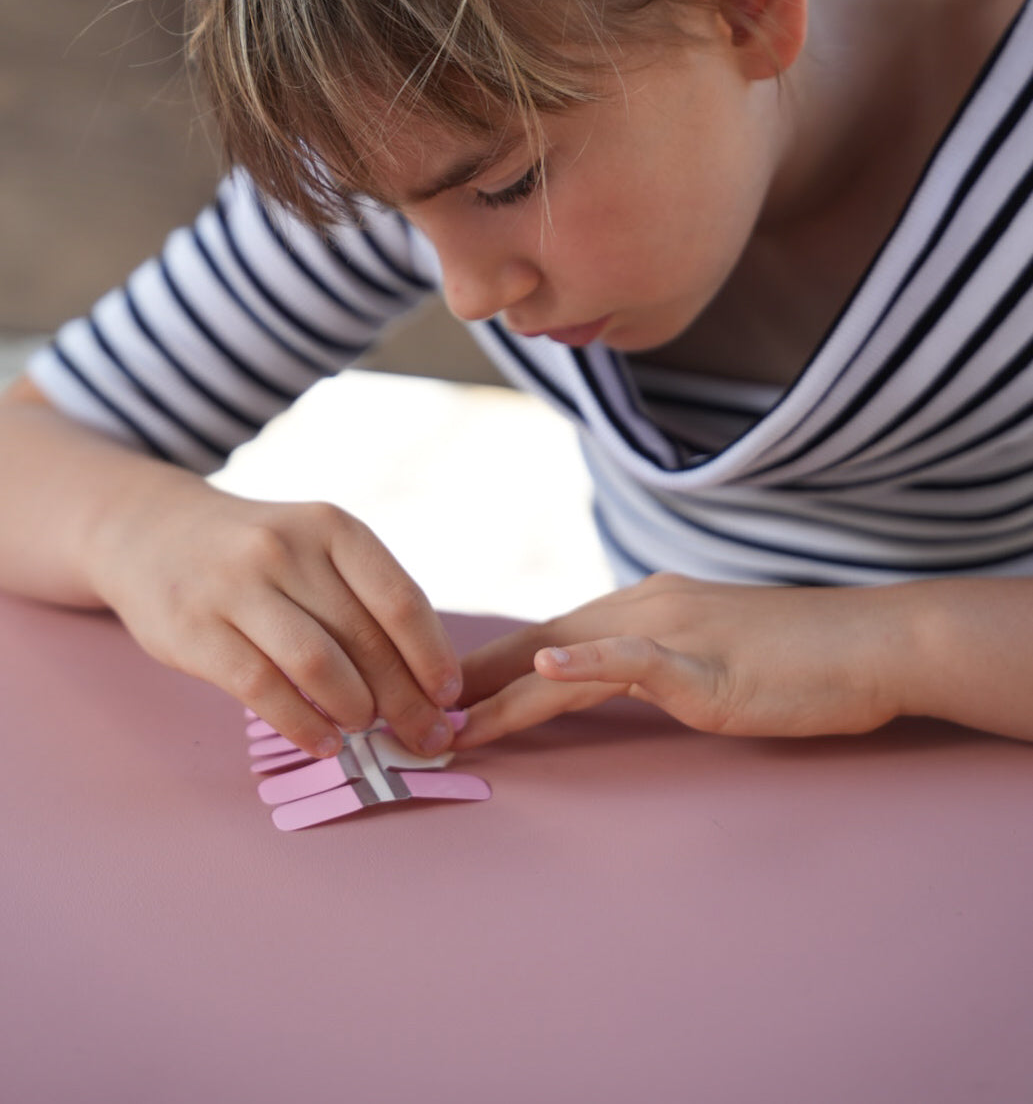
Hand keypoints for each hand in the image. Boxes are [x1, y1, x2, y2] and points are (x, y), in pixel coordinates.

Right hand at [85, 471, 461, 757]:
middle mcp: (287, 549)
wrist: (152, 532)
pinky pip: (262, 688)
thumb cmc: (259, 556)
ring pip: (318, 664)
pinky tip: (323, 742)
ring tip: (365, 730)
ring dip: (355, 709)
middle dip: (405, 699)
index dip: (432, 656)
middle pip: (364, 639)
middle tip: (424, 736)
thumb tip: (425, 681)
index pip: (399, 600)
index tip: (449, 697)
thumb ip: (363, 601)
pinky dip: (302, 723)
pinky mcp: (194, 628)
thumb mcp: (315, 548)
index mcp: (332, 527)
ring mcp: (236, 587)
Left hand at [454, 572, 903, 748]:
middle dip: (473, 683)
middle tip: (409, 716)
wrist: (870, 643)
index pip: (548, 635)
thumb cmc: (795, 657)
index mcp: (644, 607)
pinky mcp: (707, 663)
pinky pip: (636, 658)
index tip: (438, 698)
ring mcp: (675, 632)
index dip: (490, 669)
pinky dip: (587, 660)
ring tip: (448, 726)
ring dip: (502, 692)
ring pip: (568, 655)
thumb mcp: (708, 654)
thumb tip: (607, 681)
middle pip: (538, 642)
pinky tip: (546, 662)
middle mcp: (646, 608)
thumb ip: (653, 663)